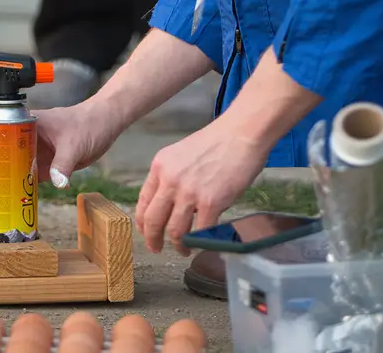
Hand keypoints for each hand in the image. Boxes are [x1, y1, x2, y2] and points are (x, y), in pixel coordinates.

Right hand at [0, 101, 116, 209]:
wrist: (104, 124)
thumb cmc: (88, 124)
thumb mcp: (75, 143)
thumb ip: (64, 163)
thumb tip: (59, 183)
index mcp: (26, 124)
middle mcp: (24, 138)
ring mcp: (32, 153)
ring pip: (4, 170)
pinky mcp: (43, 166)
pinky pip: (20, 180)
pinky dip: (8, 192)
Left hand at [135, 116, 268, 254]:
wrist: (240, 134)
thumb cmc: (215, 142)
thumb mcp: (180, 154)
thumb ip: (171, 177)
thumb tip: (168, 204)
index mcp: (160, 166)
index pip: (143, 201)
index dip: (142, 223)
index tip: (146, 233)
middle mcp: (170, 180)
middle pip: (153, 220)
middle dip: (153, 240)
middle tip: (157, 249)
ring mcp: (189, 192)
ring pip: (174, 231)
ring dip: (178, 245)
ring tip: (184, 249)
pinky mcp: (210, 203)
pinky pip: (199, 233)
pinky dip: (199, 243)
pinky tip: (201, 244)